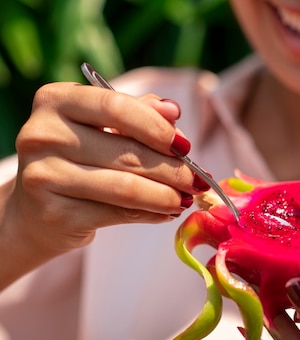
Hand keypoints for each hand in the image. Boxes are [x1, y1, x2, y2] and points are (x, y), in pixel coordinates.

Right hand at [0, 82, 204, 285]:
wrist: (36, 209)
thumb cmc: (81, 158)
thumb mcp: (104, 126)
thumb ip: (139, 113)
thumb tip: (173, 111)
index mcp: (56, 101)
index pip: (116, 107)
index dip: (157, 128)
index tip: (185, 146)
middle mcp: (42, 134)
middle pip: (126, 152)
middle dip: (173, 170)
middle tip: (199, 180)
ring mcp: (44, 176)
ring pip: (125, 188)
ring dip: (167, 196)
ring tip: (187, 199)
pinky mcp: (54, 214)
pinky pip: (117, 215)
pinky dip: (150, 214)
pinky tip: (166, 212)